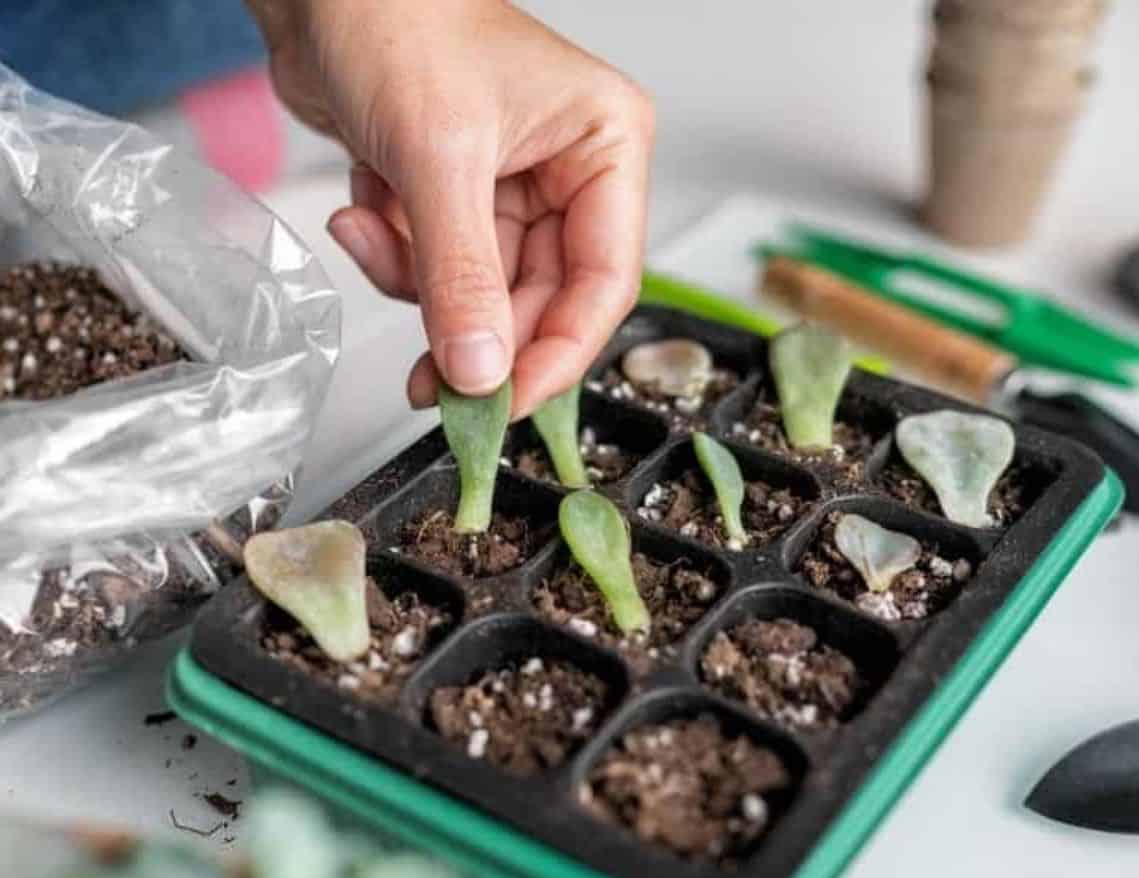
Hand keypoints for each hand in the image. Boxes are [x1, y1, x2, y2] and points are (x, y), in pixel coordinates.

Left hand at [247, 0, 654, 416]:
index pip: (604, 283)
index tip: (506, 403)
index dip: (558, 354)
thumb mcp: (438, 157)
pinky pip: (438, 274)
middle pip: (541, 302)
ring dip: (419, 287)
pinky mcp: (458, 203)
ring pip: (482, 296)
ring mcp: (512, 192)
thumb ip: (462, 276)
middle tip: (431, 385)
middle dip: (476, 335)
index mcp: (605, 148)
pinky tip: (360, 211)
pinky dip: (393, 260)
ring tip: (371, 238)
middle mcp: (568, 176)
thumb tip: (480, 373)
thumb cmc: (395, 16)